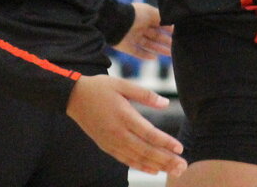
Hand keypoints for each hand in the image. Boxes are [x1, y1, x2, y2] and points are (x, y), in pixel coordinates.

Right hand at [65, 74, 185, 176]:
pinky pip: (126, 160)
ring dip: (157, 166)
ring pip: (137, 158)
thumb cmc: (99, 88)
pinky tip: (153, 170)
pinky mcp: (106, 146)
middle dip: (166, 160)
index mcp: (124, 116)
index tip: (180, 148)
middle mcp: (118, 132)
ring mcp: (111, 142)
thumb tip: (165, 103)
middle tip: (182, 166)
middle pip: (146, 150)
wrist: (73, 98)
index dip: (166, 142)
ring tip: (173, 171)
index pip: (149, 133)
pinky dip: (140, 166)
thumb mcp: (122, 84)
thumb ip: (144, 94)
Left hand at [112, 3, 172, 61]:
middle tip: (177, 46)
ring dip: (159, 49)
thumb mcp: (151, 12)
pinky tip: (155, 58)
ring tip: (171, 54)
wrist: (115, 22)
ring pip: (149, 45)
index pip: (158, 24)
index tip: (178, 33)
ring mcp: (133, 37)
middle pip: (155, 36)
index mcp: (144, 17)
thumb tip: (173, 22)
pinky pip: (138, 52)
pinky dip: (145, 56)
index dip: (168, 29)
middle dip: (165, 41)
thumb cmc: (135, 15)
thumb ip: (162, 17)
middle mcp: (139, 27)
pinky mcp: (127, 47)